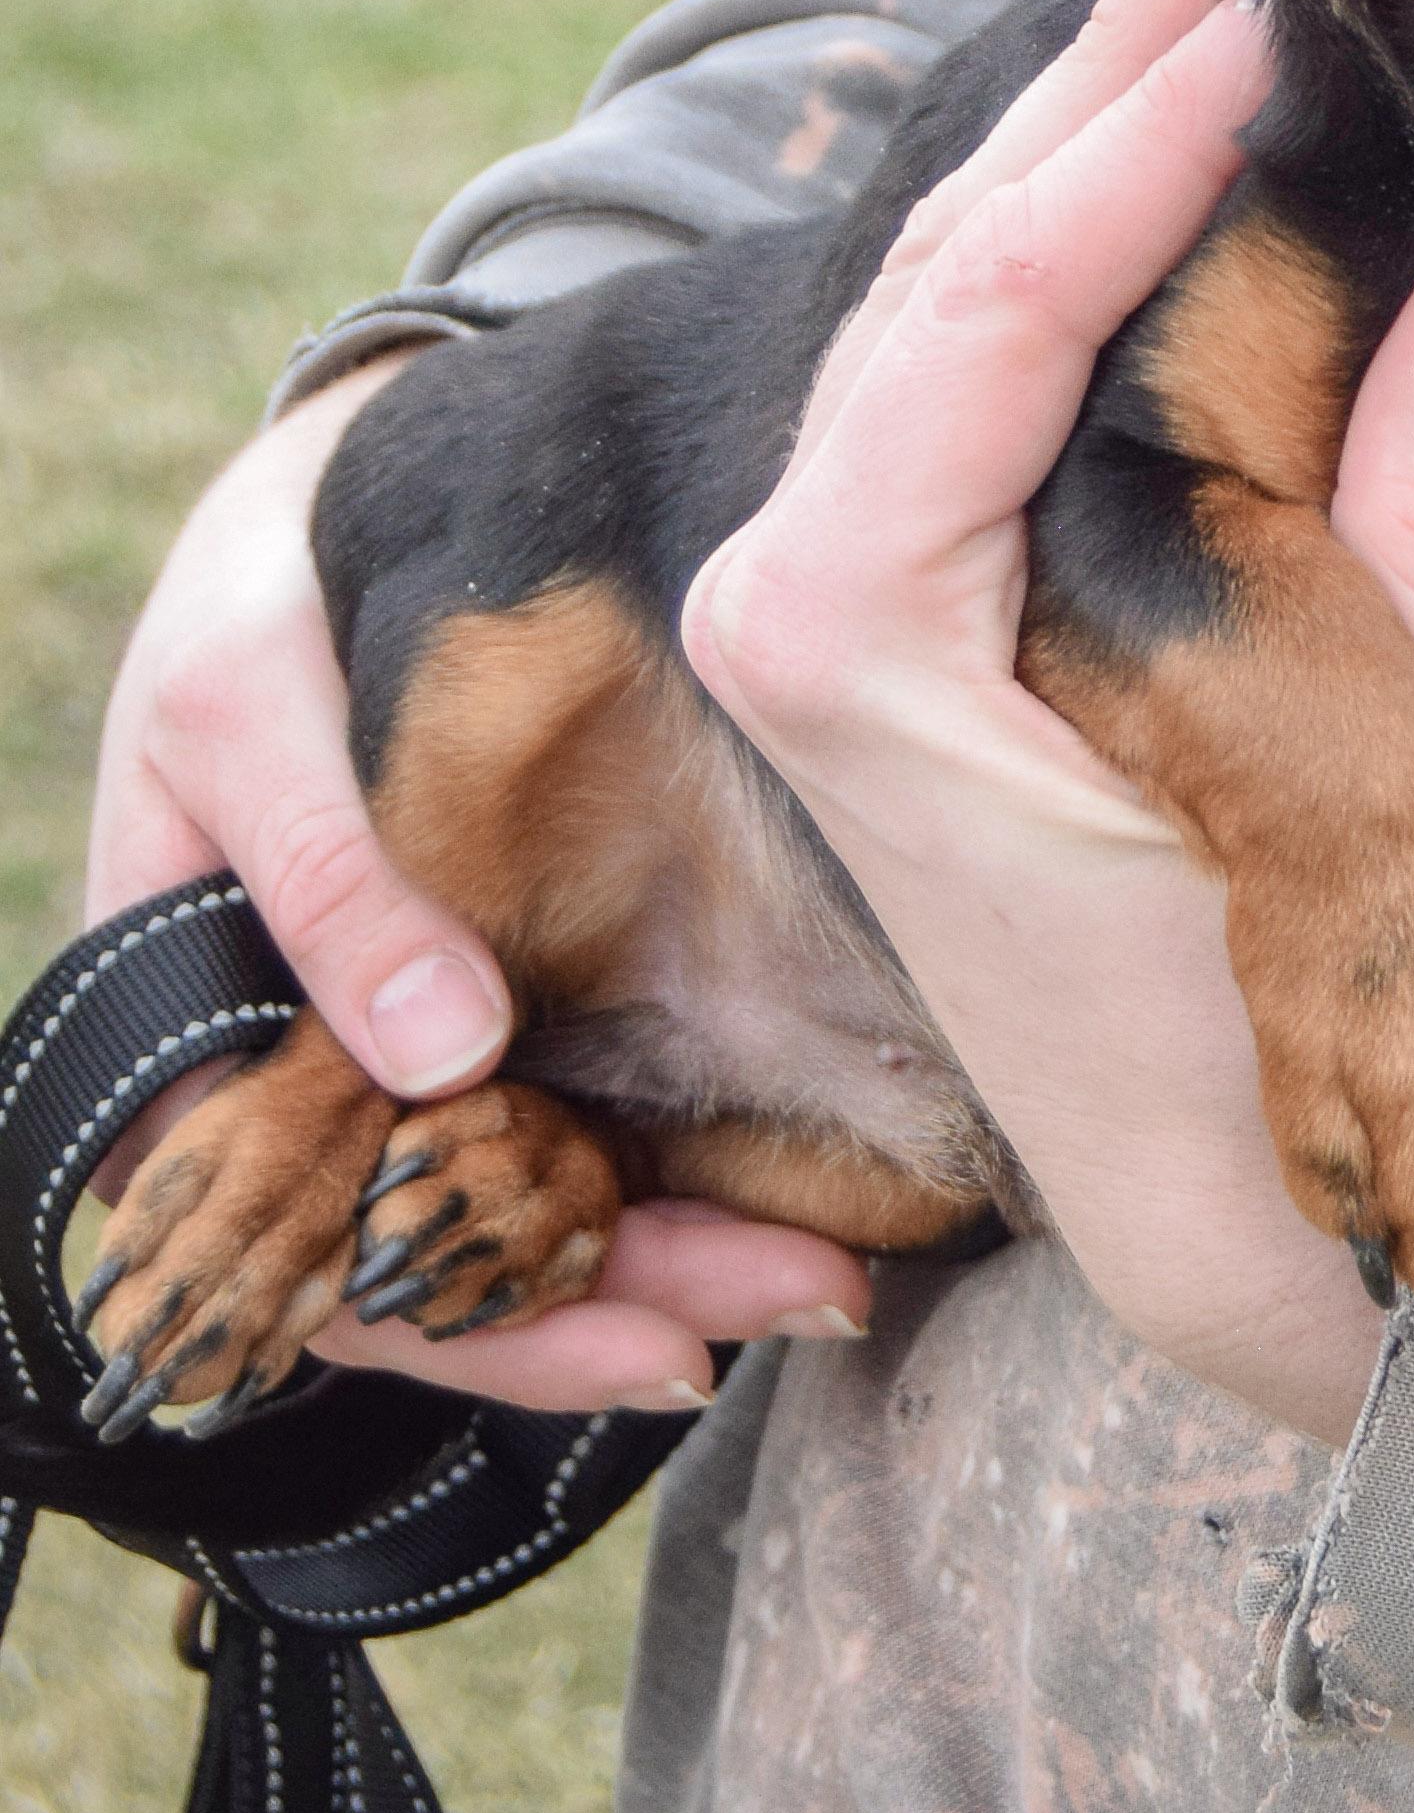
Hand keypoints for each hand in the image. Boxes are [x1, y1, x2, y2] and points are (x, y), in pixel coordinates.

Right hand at [88, 364, 877, 1415]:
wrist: (370, 484)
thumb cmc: (266, 590)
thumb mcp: (252, 701)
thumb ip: (327, 870)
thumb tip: (436, 1056)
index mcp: (193, 1030)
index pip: (287, 1246)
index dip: (445, 1318)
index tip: (619, 1329)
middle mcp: (309, 1063)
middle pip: (435, 1253)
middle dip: (600, 1304)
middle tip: (780, 1309)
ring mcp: (419, 1030)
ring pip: (526, 1199)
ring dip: (668, 1252)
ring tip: (823, 1274)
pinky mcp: (522, 974)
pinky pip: (590, 1103)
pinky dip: (682, 1155)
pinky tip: (798, 1182)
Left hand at [687, 0, 1413, 1446]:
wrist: (1189, 1197)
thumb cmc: (1264, 1014)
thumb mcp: (1378, 758)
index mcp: (851, 633)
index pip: (985, 307)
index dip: (1132, 137)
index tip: (1266, 10)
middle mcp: (795, 584)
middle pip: (943, 254)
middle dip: (1103, 78)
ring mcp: (827, 575)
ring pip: (937, 280)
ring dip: (1079, 124)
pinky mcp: (890, 580)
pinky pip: (957, 349)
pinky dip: (1061, 226)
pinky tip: (1155, 126)